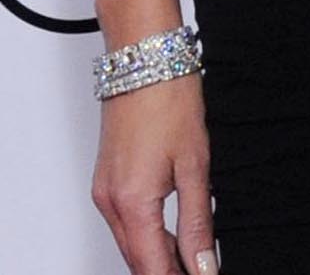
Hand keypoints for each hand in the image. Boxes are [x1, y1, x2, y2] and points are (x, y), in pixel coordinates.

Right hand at [90, 74, 215, 273]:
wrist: (144, 56)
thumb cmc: (169, 98)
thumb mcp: (194, 164)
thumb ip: (197, 220)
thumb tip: (204, 263)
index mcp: (132, 203)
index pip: (153, 268)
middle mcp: (110, 202)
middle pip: (139, 260)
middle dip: (168, 273)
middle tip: (201, 272)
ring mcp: (105, 190)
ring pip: (131, 243)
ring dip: (159, 257)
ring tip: (193, 262)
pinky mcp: (108, 179)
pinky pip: (126, 222)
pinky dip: (148, 234)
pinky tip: (172, 235)